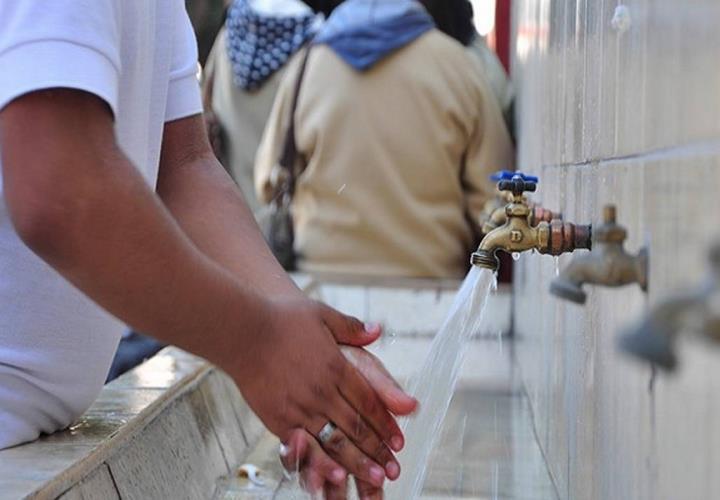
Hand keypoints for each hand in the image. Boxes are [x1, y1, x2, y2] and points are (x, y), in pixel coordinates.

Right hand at [231, 297, 408, 487]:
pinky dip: (324, 463)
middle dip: (378, 449)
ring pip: (336, 441)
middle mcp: (323, 390)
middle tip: (393, 469)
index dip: (386, 423)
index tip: (398, 439)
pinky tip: (336, 474)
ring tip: (375, 478)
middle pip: (357, 426)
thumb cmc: (281, 319)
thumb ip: (351, 328)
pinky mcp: (279, 419)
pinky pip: (306, 446)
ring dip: (358, 462)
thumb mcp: (322, 315)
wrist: (242, 331)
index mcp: (337, 366)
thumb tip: (377, 330)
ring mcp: (301, 407)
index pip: (369, 401)